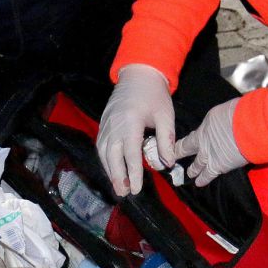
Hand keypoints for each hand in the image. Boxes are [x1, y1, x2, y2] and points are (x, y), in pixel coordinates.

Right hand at [96, 65, 175, 196]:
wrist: (138, 74)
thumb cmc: (154, 94)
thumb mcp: (165, 116)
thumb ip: (166, 140)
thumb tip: (167, 163)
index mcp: (130, 122)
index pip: (130, 153)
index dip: (133, 173)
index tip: (137, 189)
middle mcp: (114, 124)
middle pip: (112, 155)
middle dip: (117, 176)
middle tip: (124, 193)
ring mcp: (106, 122)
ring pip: (104, 151)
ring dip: (110, 170)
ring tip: (118, 185)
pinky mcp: (104, 122)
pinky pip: (101, 144)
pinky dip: (105, 158)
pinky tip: (111, 168)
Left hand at [175, 98, 246, 186]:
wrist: (247, 127)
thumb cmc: (240, 114)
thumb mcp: (227, 110)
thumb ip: (224, 120)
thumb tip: (228, 121)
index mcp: (208, 122)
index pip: (196, 131)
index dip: (189, 136)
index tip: (181, 140)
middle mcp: (204, 138)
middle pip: (188, 145)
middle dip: (180, 151)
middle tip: (174, 155)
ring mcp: (209, 152)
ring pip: (198, 163)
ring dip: (193, 169)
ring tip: (189, 173)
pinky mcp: (218, 165)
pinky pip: (209, 174)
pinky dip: (203, 179)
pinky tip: (198, 183)